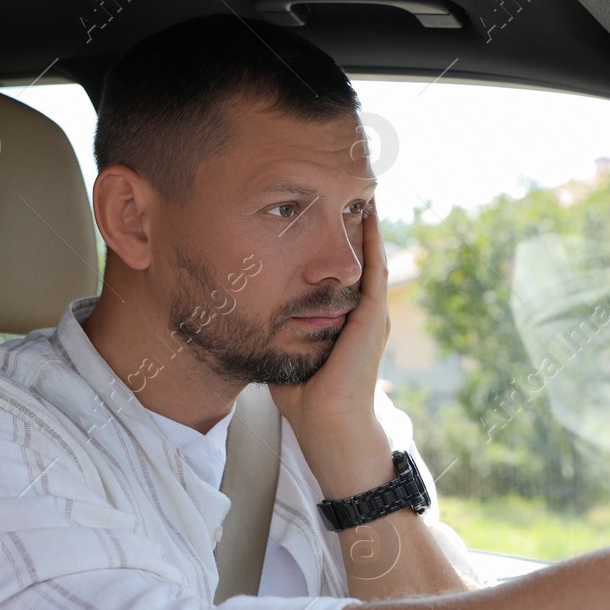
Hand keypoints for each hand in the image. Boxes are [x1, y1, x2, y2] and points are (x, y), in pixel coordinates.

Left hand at [267, 201, 394, 497]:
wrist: (328, 430)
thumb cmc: (304, 399)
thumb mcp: (281, 347)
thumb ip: (268, 323)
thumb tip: (235, 301)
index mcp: (342, 318)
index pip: (336, 266)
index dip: (328, 234)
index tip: (316, 203)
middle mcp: (361, 311)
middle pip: (355, 252)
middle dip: (349, 218)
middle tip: (342, 180)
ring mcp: (370, 314)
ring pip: (368, 254)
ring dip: (364, 221)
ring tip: (359, 183)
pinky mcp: (372, 319)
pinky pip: (374, 269)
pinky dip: (372, 240)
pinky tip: (367, 212)